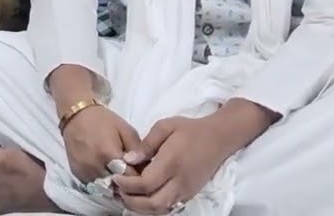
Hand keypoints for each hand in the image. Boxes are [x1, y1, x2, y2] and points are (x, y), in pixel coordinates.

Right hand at [61, 104, 143, 184]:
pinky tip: (107, 175)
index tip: (145, 175)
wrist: (75, 114)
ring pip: (105, 190)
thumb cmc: (103, 120)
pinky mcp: (76, 174)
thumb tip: (146, 169)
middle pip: (118, 187)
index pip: (130, 179)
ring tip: (121, 177)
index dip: (140, 179)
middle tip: (134, 177)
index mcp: (109, 154)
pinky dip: (102, 184)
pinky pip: (94, 187)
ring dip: (115, 186)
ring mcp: (84, 171)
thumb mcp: (126, 130)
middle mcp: (95, 166)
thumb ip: (138, 150)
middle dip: (128, 185)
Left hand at [113, 116, 234, 213]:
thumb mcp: (165, 126)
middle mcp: (180, 181)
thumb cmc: (190, 130)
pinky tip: (142, 197)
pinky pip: (169, 207)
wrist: (219, 139)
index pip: (145, 183)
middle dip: (131, 200)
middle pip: (153, 203)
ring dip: (141, 207)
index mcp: (172, 163)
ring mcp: (187, 191)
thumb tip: (128, 159)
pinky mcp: (190, 195)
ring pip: (161, 209)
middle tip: (118, 189)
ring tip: (127, 195)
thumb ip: (146, 144)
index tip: (115, 176)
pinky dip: (153, 207)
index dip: (127, 184)